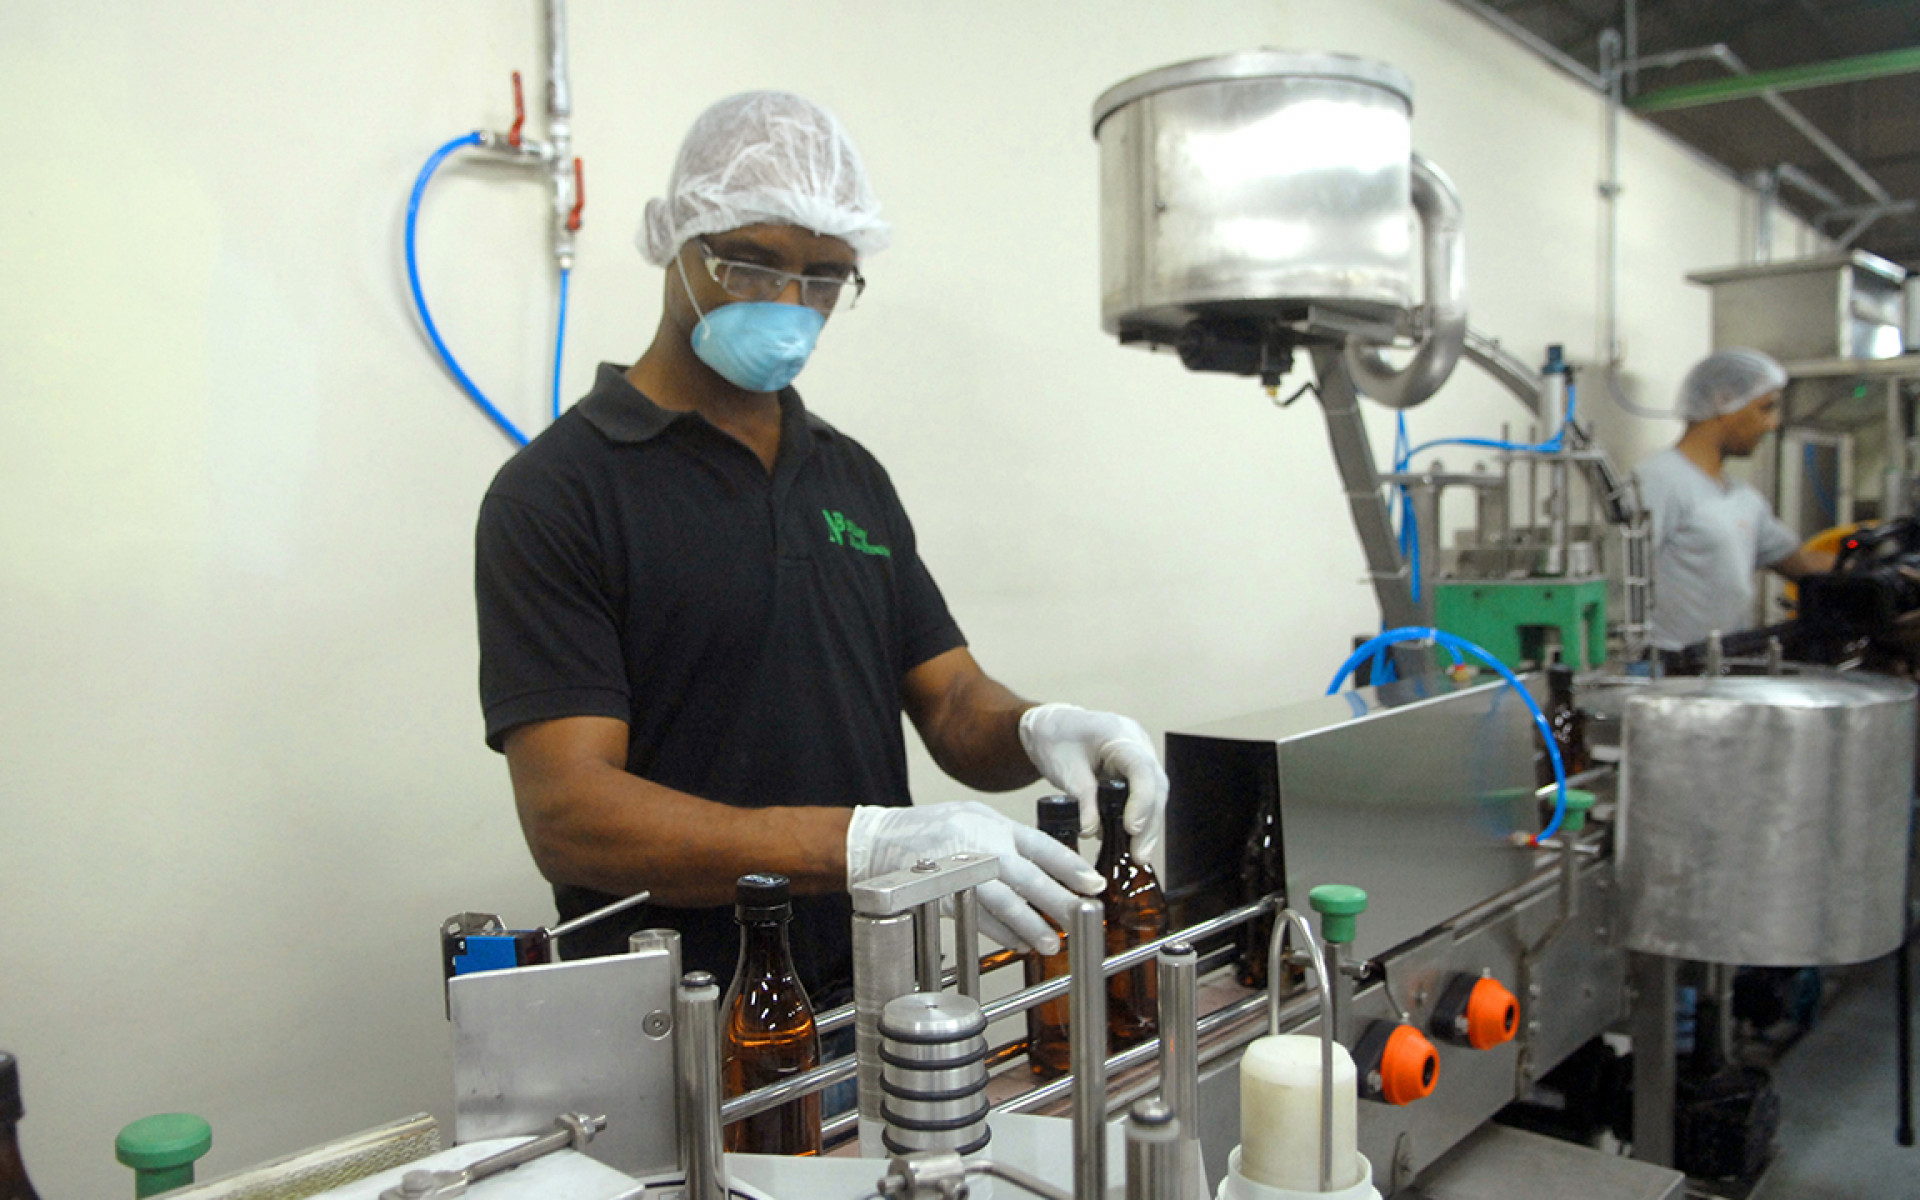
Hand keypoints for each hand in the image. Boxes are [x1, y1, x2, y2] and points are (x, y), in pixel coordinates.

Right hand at [845, 801, 1102, 953]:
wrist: (879, 840)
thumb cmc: (931, 827)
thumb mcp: (974, 817)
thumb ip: (1008, 839)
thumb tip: (1046, 866)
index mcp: (993, 825)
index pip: (1041, 845)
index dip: (1070, 866)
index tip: (1093, 884)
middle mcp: (979, 847)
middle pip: (1026, 876)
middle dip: (1058, 900)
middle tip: (1082, 918)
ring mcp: (959, 872)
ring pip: (1002, 902)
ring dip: (1029, 925)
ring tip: (1050, 943)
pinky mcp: (943, 895)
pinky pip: (977, 919)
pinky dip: (999, 934)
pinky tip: (1018, 943)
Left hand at [1018, 702, 1167, 861]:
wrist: (1050, 726)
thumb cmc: (1054, 738)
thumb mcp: (1063, 769)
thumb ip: (1081, 799)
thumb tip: (1092, 831)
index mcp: (1120, 734)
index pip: (1141, 769)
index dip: (1141, 801)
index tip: (1132, 829)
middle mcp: (1138, 744)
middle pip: (1155, 786)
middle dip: (1150, 823)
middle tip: (1140, 855)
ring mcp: (1140, 756)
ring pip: (1154, 794)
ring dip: (1148, 827)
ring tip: (1139, 856)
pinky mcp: (1135, 771)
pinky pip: (1144, 796)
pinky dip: (1139, 820)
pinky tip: (1130, 843)